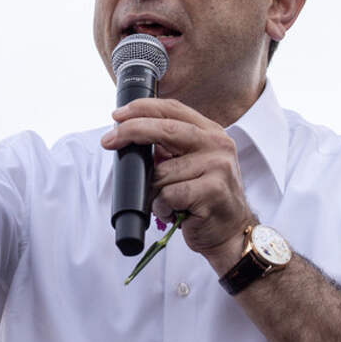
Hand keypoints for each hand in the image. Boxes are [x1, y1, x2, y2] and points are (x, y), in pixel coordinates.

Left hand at [101, 98, 253, 270]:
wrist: (231, 233)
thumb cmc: (205, 199)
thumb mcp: (191, 164)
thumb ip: (168, 147)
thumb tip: (130, 136)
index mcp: (210, 132)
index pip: (172, 109)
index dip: (142, 108)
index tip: (117, 116)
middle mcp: (217, 144)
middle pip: (165, 128)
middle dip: (131, 132)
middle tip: (109, 141)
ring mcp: (218, 167)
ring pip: (162, 171)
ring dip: (152, 189)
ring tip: (164, 200)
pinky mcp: (213, 191)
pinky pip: (169, 194)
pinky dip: (162, 206)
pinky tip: (173, 211)